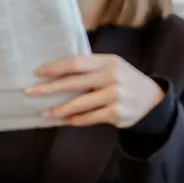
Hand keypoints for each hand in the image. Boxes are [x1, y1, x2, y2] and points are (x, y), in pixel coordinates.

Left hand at [26, 54, 164, 128]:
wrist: (152, 100)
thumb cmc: (122, 81)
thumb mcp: (111, 68)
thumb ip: (88, 69)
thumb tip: (53, 75)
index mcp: (108, 61)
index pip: (76, 63)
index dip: (55, 68)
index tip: (37, 73)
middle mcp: (112, 76)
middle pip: (73, 83)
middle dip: (48, 88)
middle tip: (30, 92)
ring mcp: (115, 95)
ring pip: (79, 104)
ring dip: (58, 110)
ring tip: (44, 113)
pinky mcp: (117, 113)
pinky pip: (89, 118)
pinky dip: (76, 120)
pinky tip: (65, 121)